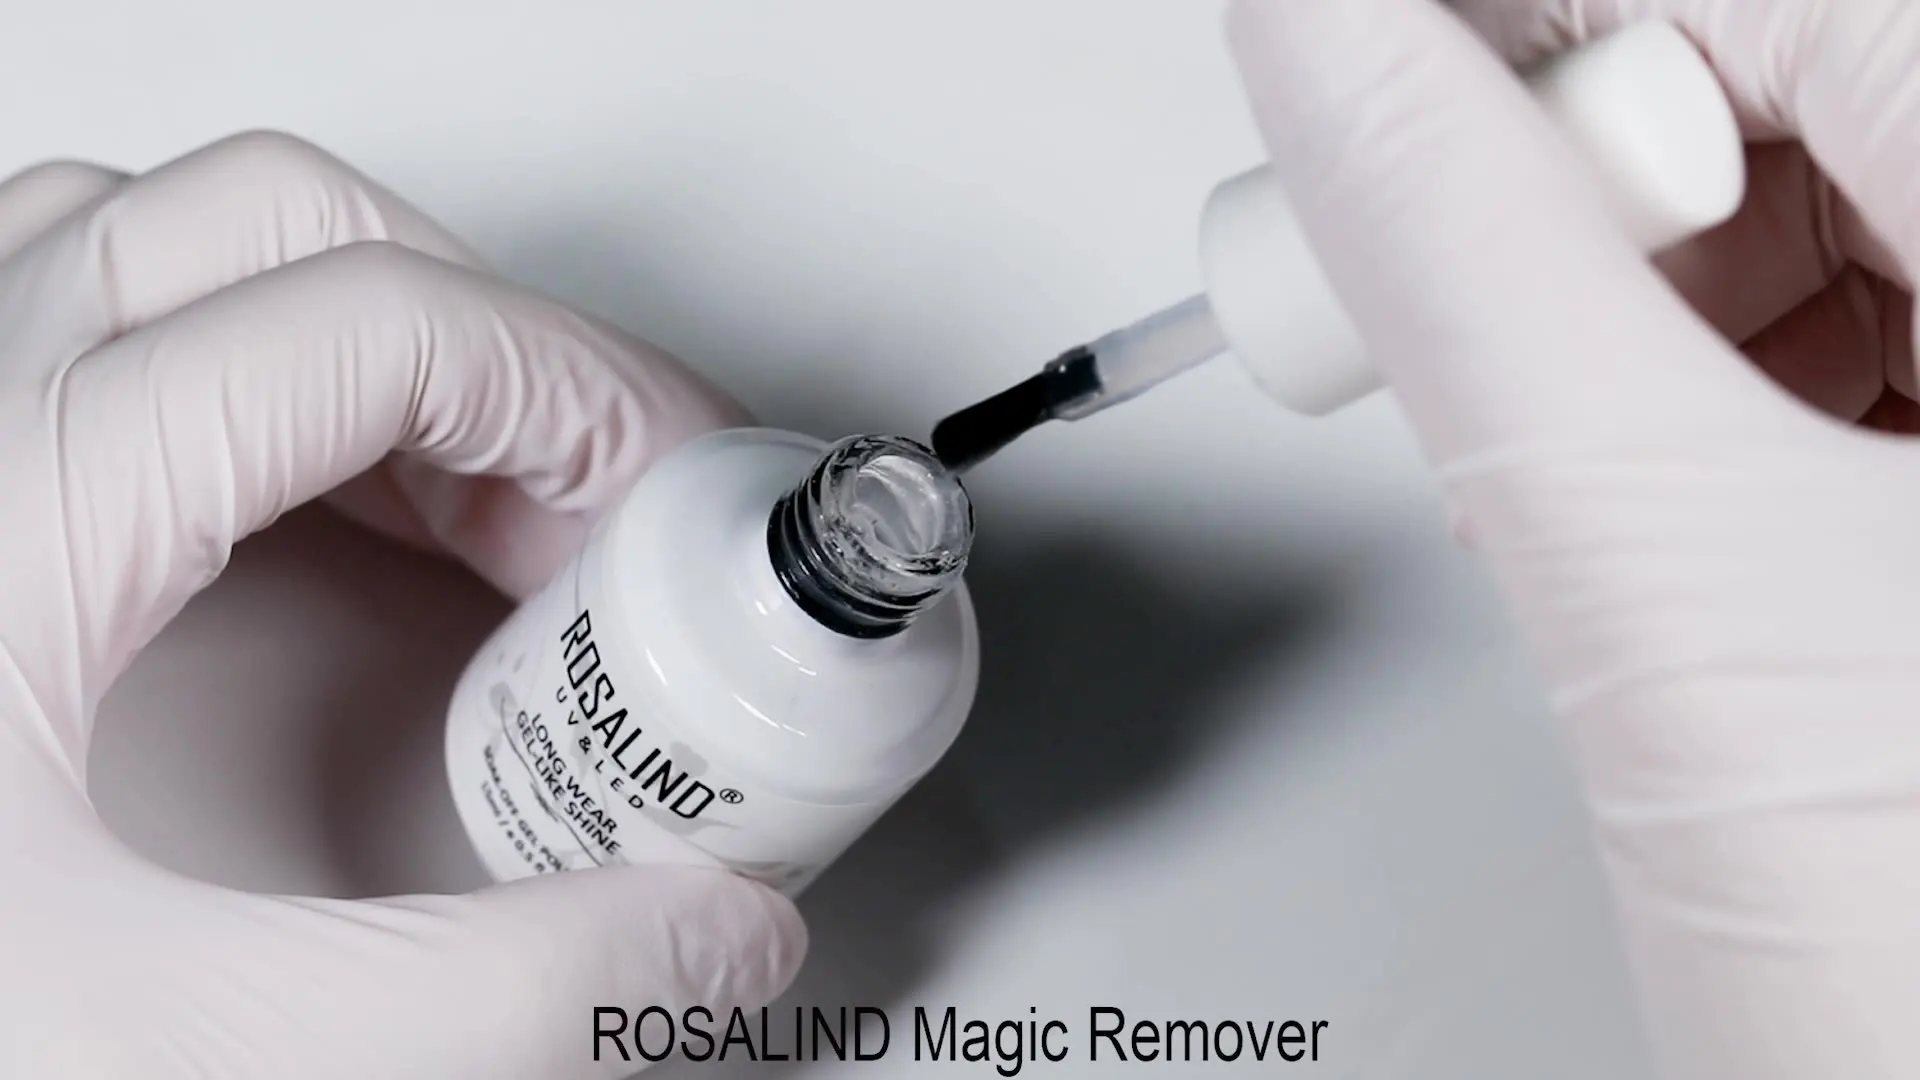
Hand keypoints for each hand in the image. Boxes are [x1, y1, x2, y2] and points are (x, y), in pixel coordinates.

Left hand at [0, 131, 803, 1078]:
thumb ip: (495, 996)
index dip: (569, 389)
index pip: (364, 324)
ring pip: (164, 247)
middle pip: (272, 227)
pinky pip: (81, 327)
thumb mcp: (185, 1057)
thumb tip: (703, 940)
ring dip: (364, 336)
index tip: (661, 502)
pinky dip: (247, 372)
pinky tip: (307, 506)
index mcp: (0, 527)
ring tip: (470, 487)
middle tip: (590, 491)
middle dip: (489, 339)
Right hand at [1227, 1, 1919, 1076]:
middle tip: (1416, 250)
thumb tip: (1330, 55)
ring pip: (1836, 208)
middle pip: (1817, 87)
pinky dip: (1709, 377)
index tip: (1367, 55)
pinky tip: (1632, 463)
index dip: (1557, 16)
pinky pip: (1866, 338)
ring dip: (1633, 283)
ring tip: (1527, 418)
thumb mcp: (1674, 595)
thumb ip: (1468, 272)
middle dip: (1592, 162)